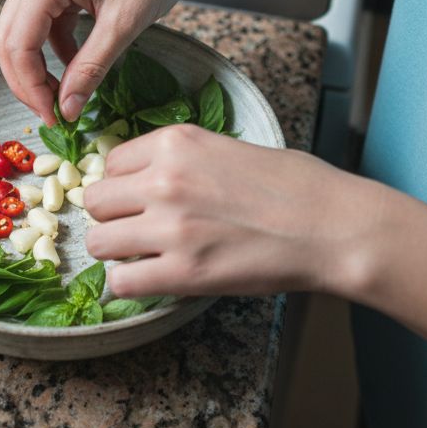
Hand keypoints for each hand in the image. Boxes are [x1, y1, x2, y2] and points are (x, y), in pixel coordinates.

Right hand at [0, 0, 222, 124]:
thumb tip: (67, 108)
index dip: (29, 86)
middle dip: (26, 78)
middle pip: (9, 36)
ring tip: (63, 93)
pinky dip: (54, 44)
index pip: (17, 43)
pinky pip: (44, 16)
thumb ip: (90, 68)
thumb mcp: (124, 24)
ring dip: (38, 63)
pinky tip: (75, 64)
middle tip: (51, 110)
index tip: (52, 115)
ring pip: (23, 28)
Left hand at [83, 124, 382, 297]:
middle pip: (95, 202)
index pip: (111, 163)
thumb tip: (145, 179)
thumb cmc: (294, 186)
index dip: (123, 185)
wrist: (331, 226)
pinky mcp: (183, 272)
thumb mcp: (228, 147)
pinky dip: (129, 284)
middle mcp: (164, 180)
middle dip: (113, 218)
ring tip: (146, 256)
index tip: (138, 198)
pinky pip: (121, 281)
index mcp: (175, 142)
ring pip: (99, 243)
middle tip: (138, 229)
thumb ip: (181, 161)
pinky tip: (152, 279)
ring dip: (117, 252)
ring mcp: (171, 227)